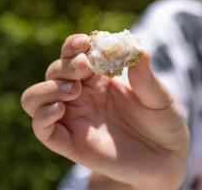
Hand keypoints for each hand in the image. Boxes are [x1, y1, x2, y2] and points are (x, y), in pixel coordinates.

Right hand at [21, 34, 188, 189]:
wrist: (166, 158)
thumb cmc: (163, 122)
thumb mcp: (159, 97)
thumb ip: (146, 76)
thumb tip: (137, 47)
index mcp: (100, 78)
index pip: (75, 54)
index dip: (74, 45)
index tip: (86, 42)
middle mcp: (82, 95)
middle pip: (54, 71)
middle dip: (65, 65)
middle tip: (85, 68)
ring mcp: (74, 118)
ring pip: (35, 98)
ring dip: (46, 88)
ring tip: (73, 89)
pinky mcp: (70, 143)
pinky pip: (42, 129)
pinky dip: (42, 115)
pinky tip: (60, 108)